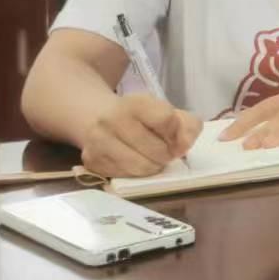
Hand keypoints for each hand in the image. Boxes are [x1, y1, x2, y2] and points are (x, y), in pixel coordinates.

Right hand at [80, 94, 201, 177]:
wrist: (96, 117)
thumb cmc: (139, 117)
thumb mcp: (166, 111)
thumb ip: (187, 125)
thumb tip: (184, 146)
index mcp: (135, 103)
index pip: (166, 120)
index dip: (177, 133)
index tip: (176, 136)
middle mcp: (112, 120)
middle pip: (157, 150)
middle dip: (167, 154)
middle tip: (165, 151)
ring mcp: (98, 142)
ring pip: (141, 167)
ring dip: (153, 166)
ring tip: (151, 158)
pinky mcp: (91, 161)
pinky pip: (126, 176)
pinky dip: (136, 173)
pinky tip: (134, 161)